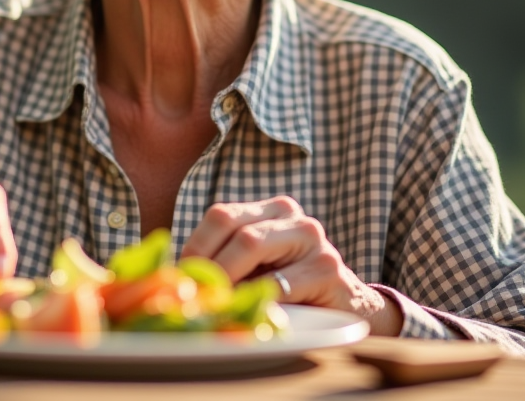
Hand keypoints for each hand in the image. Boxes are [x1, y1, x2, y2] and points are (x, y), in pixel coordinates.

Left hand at [180, 196, 402, 335]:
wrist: (349, 308)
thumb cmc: (293, 288)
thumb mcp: (258, 269)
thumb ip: (227, 263)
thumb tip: (176, 278)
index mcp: (270, 211)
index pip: (221, 215)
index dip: (195, 245)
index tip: (180, 276)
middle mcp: (293, 217)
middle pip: (235, 229)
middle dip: (207, 264)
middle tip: (194, 295)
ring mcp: (313, 240)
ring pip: (251, 245)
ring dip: (226, 278)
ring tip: (215, 303)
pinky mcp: (328, 270)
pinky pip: (279, 282)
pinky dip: (256, 299)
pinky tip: (249, 313)